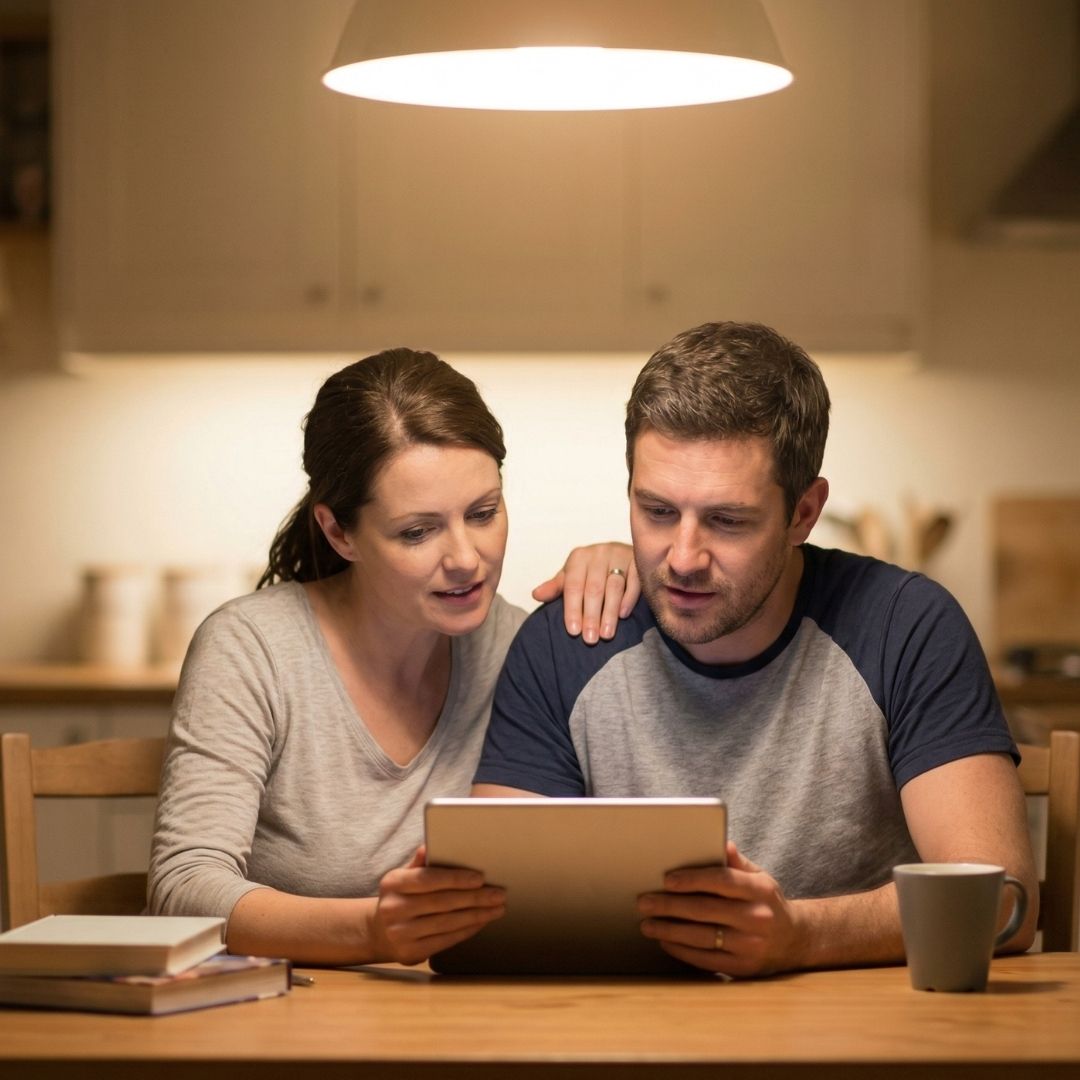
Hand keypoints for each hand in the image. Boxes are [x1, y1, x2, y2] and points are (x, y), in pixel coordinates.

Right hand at [368, 847, 505, 965]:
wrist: (378, 931)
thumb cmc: (400, 897)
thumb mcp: (403, 876)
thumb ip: (419, 864)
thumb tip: (430, 846)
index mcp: (393, 883)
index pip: (428, 879)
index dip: (455, 878)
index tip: (480, 878)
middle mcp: (393, 909)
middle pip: (441, 902)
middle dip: (474, 898)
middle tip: (498, 894)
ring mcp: (400, 933)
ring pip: (446, 923)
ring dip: (476, 916)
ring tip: (496, 908)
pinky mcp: (409, 953)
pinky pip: (444, 941)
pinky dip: (466, 931)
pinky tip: (480, 923)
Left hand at [531, 542, 638, 643]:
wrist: (620, 553)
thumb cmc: (591, 570)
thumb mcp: (571, 576)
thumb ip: (556, 587)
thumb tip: (536, 595)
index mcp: (578, 557)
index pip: (573, 586)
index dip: (572, 609)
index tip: (573, 631)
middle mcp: (598, 553)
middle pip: (593, 588)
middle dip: (591, 616)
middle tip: (590, 639)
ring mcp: (619, 555)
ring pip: (614, 586)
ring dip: (610, 612)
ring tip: (606, 634)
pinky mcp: (637, 559)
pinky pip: (635, 580)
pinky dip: (629, 598)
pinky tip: (624, 615)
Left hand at [636, 842, 800, 976]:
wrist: (795, 940)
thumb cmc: (766, 902)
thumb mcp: (760, 877)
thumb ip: (737, 862)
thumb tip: (721, 843)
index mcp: (760, 890)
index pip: (722, 881)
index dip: (692, 879)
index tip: (666, 879)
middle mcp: (757, 918)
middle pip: (706, 910)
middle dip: (670, 906)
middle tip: (644, 902)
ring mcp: (750, 945)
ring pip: (702, 937)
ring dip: (670, 931)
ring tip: (648, 924)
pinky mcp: (743, 968)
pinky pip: (706, 960)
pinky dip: (682, 951)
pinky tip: (665, 942)